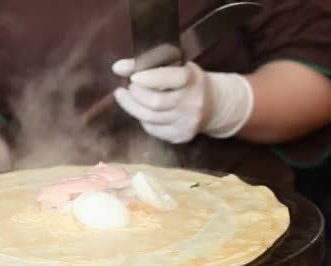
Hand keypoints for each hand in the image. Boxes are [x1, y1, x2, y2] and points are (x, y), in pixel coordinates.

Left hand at [112, 59, 253, 143]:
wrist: (213, 105)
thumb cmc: (186, 81)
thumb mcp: (174, 65)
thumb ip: (146, 64)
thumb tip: (117, 67)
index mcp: (192, 78)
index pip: (170, 78)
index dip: (149, 78)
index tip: (133, 77)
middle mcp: (192, 102)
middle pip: (154, 102)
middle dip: (135, 95)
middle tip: (127, 88)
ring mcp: (187, 122)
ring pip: (149, 118)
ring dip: (132, 107)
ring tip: (126, 97)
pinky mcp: (181, 136)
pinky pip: (152, 129)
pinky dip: (143, 119)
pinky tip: (142, 111)